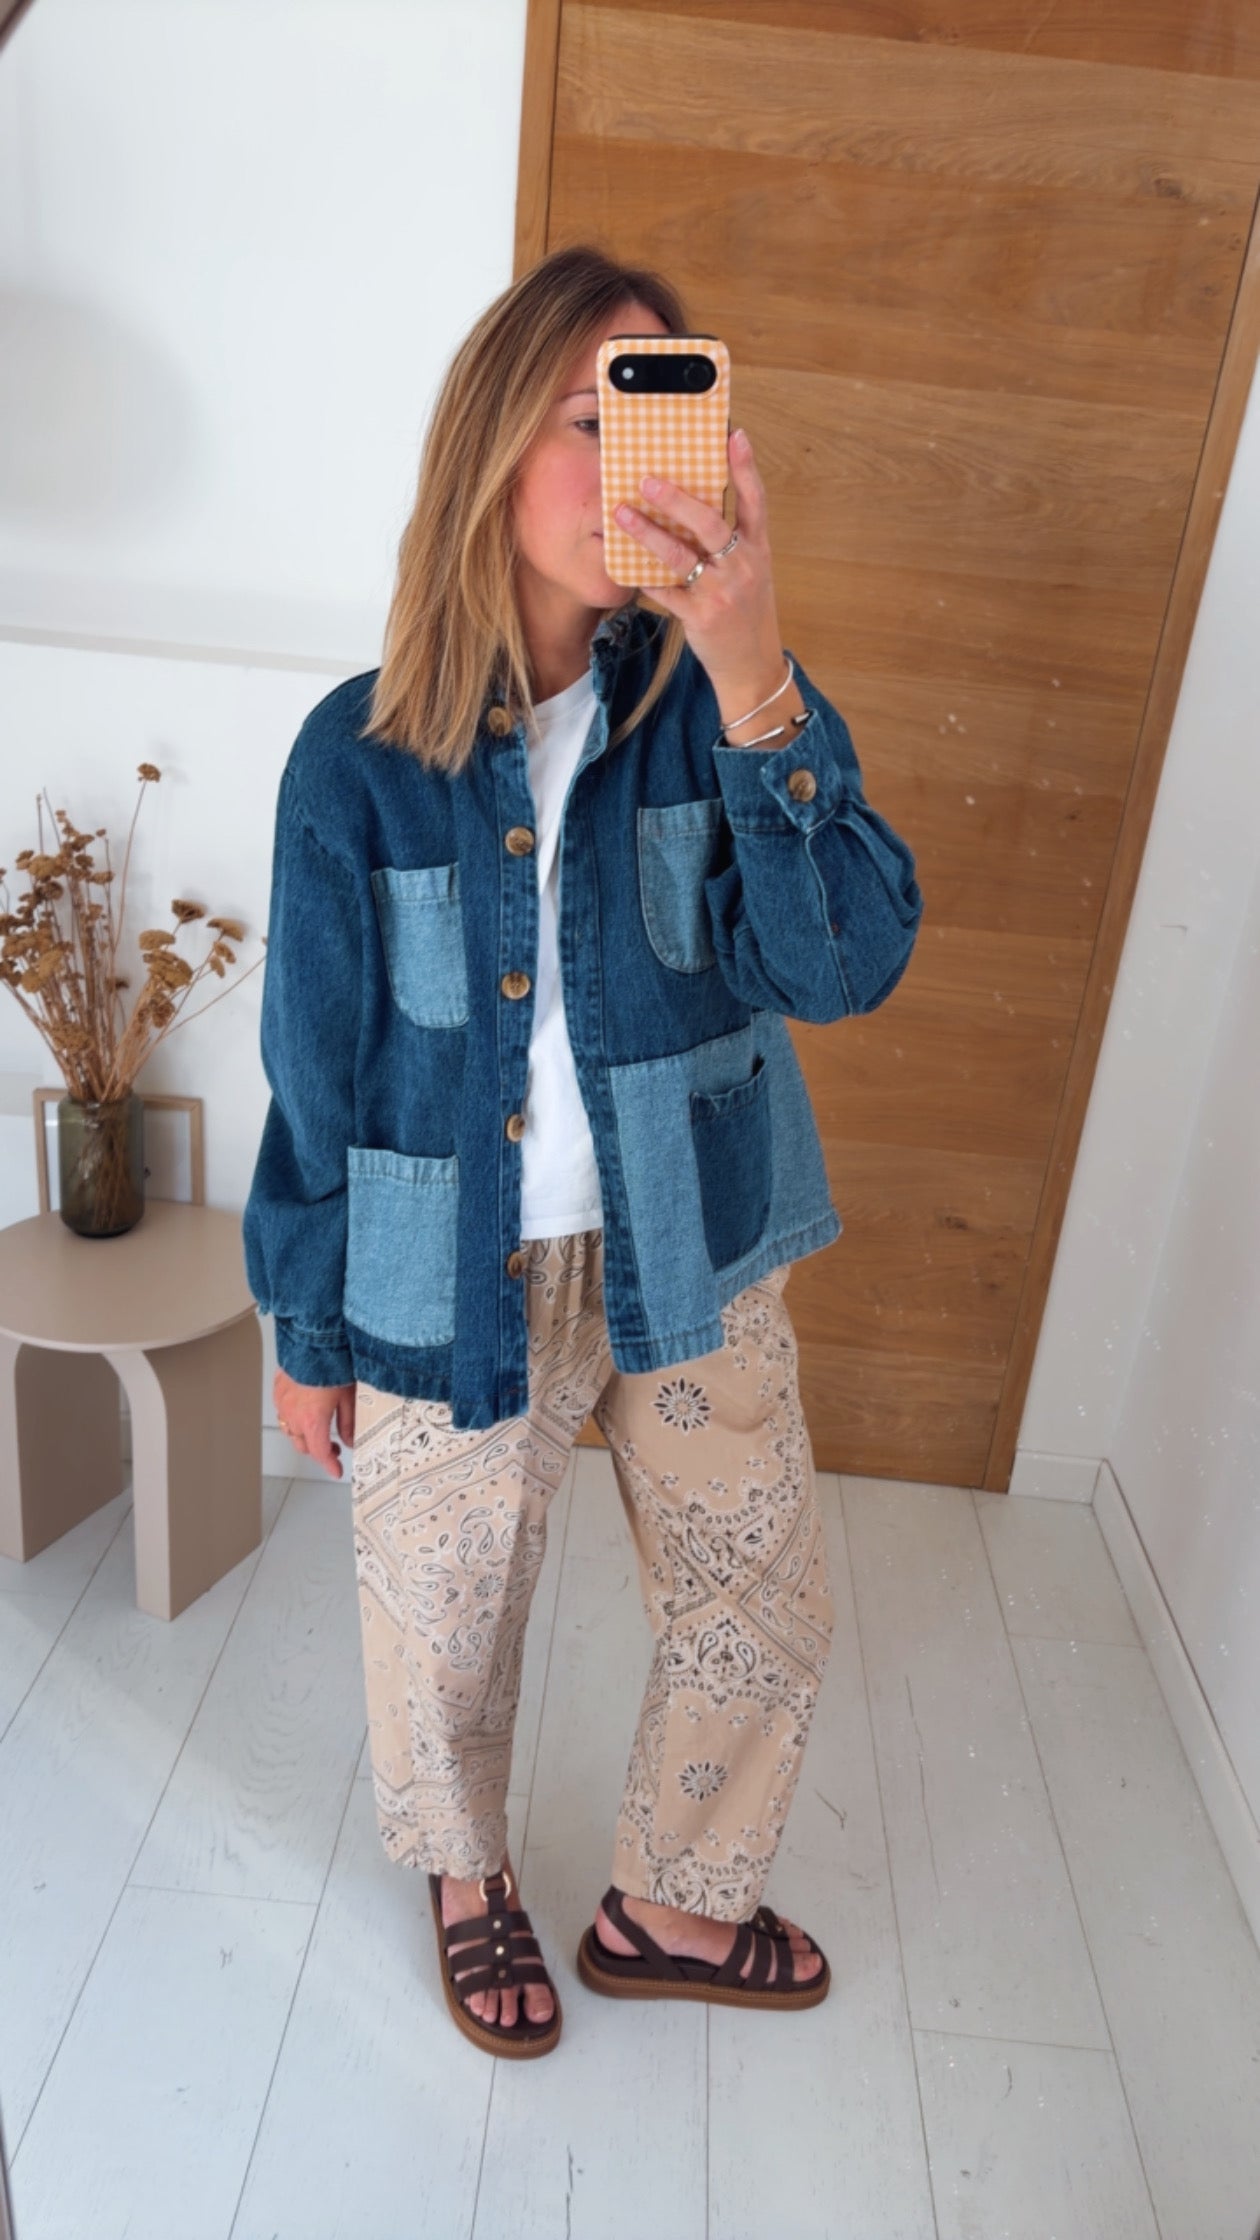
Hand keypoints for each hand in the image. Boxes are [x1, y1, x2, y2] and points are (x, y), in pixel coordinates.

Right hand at [273, 1367, 355, 1479]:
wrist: (313, 1339)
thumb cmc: (332, 1364)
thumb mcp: (349, 1397)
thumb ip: (349, 1423)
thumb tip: (350, 1440)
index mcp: (312, 1420)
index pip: (320, 1452)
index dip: (330, 1465)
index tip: (336, 1471)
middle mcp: (293, 1415)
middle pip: (303, 1444)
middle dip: (318, 1450)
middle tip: (333, 1449)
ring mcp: (283, 1403)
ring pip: (291, 1430)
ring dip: (304, 1435)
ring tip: (318, 1430)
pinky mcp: (278, 1390)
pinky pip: (284, 1412)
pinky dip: (294, 1417)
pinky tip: (305, 1410)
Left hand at [612, 427, 791, 720]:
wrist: (751, 666)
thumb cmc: (746, 611)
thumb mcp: (750, 570)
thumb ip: (730, 539)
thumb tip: (692, 500)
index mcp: (757, 549)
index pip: (755, 501)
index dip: (745, 467)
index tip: (733, 434)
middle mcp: (743, 566)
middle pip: (711, 523)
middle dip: (678, 500)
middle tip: (647, 480)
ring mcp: (722, 593)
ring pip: (681, 556)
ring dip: (647, 533)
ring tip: (620, 514)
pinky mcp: (701, 617)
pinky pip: (665, 592)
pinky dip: (644, 578)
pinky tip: (624, 565)